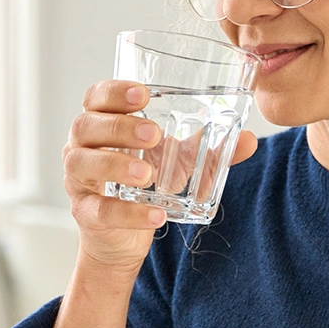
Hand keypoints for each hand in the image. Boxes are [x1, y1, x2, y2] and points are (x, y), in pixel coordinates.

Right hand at [63, 80, 258, 272]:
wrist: (123, 236)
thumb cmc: (145, 181)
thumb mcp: (178, 161)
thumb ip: (207, 148)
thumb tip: (249, 139)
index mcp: (103, 122)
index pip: (96, 97)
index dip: (114, 92)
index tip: (143, 94)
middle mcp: (82, 146)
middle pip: (86, 124)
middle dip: (119, 126)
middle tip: (154, 134)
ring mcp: (79, 180)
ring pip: (83, 163)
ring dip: (115, 164)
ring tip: (147, 173)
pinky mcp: (85, 213)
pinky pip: (99, 209)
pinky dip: (128, 212)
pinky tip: (156, 214)